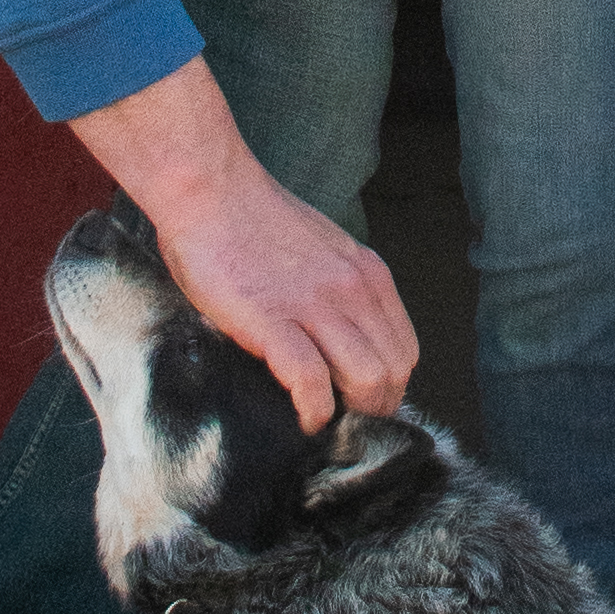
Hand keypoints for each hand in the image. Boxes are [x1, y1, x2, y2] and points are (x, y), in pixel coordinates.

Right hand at [71, 60, 418, 428]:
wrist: (209, 189)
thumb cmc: (252, 220)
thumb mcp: (321, 249)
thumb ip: (339, 288)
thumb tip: (341, 336)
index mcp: (367, 273)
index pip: (405, 349)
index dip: (390, 386)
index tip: (363, 402)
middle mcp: (353, 289)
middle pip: (395, 371)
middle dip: (376, 408)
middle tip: (345, 424)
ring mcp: (315, 305)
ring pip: (368, 380)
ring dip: (351, 415)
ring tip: (326, 424)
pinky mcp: (273, 320)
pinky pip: (312, 382)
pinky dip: (314, 412)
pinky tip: (302, 419)